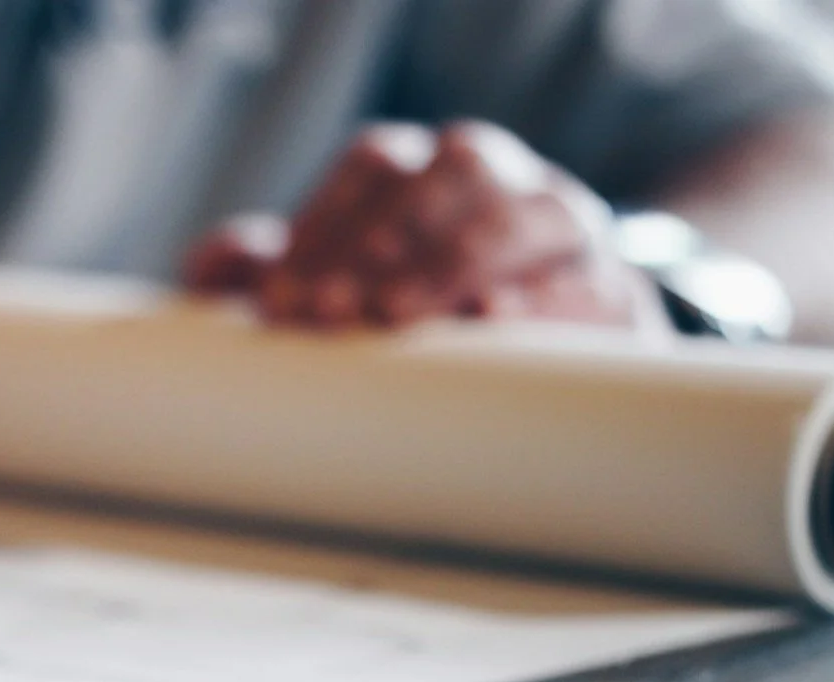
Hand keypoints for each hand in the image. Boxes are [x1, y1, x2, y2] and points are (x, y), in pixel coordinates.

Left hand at [182, 120, 668, 332]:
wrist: (542, 361)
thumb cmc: (408, 318)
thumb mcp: (331, 293)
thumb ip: (268, 272)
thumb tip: (219, 262)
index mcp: (427, 169)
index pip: (376, 166)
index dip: (326, 224)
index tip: (280, 298)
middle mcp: (501, 180)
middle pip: (451, 172)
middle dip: (384, 238)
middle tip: (329, 310)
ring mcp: (565, 226)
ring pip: (525, 213)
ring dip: (455, 259)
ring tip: (398, 314)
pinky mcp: (614, 290)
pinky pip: (589, 282)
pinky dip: (542, 300)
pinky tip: (492, 322)